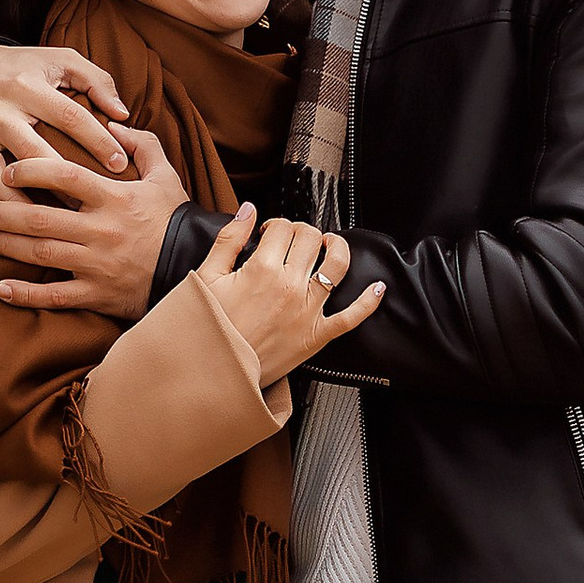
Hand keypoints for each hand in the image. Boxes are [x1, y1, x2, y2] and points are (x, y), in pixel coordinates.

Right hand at [0, 41, 131, 241]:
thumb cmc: (23, 67)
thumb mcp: (60, 59)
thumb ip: (96, 80)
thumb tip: (122, 114)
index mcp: (27, 87)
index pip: (68, 116)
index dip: (97, 141)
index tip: (120, 164)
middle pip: (32, 152)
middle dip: (61, 182)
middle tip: (87, 206)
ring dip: (16, 206)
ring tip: (42, 230)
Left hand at [0, 125, 187, 321]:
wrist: (195, 267)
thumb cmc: (175, 219)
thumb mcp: (165, 176)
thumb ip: (142, 144)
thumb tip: (114, 123)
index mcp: (115, 199)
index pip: (65, 178)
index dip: (32, 171)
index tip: (9, 169)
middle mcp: (102, 231)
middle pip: (41, 219)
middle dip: (5, 213)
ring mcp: (97, 265)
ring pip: (41, 255)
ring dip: (7, 246)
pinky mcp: (97, 294)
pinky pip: (55, 297)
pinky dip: (25, 294)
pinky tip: (0, 288)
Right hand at [201, 211, 384, 387]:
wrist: (213, 372)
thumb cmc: (206, 328)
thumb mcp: (206, 278)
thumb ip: (228, 240)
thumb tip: (248, 210)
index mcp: (262, 269)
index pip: (282, 228)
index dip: (275, 224)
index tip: (268, 232)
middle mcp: (290, 287)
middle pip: (310, 239)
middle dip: (302, 232)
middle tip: (292, 240)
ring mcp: (307, 311)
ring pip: (337, 266)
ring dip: (337, 247)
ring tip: (330, 244)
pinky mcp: (316, 336)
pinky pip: (351, 317)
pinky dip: (368, 302)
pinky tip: (377, 288)